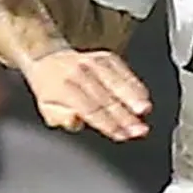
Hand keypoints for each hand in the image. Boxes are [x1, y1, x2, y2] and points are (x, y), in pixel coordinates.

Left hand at [19, 48, 152, 141]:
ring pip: (116, 81)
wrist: (49, 60)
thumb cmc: (51, 92)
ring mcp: (93, 62)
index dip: (108, 123)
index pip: (89, 109)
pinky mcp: (105, 57)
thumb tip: (74, 119)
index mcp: (63, 88)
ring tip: (145, 110)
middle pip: (106, 97)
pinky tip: (143, 96)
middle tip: (139, 129)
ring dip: (133, 97)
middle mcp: (79, 72)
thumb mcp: (47, 110)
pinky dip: (134, 83)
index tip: (122, 135)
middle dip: (125, 115)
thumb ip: (60, 118)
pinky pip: (123, 70)